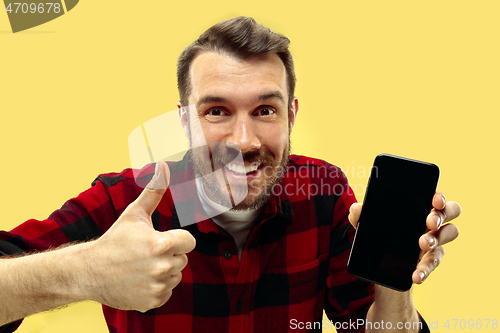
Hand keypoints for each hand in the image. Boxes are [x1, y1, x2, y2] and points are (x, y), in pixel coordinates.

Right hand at [85, 161, 195, 311]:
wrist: (89, 272)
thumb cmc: (114, 240)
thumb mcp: (134, 214)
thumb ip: (153, 191)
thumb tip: (163, 167)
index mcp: (160, 245)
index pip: (189, 242)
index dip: (177, 239)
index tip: (162, 239)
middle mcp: (161, 267)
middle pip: (182, 259)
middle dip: (169, 255)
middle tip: (146, 254)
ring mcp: (157, 286)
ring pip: (175, 276)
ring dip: (164, 272)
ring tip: (142, 267)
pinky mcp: (151, 301)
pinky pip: (167, 292)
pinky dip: (157, 288)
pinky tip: (140, 281)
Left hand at [348, 191, 460, 284]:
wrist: (381, 263)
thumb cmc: (380, 234)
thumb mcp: (368, 225)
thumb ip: (361, 216)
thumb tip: (356, 209)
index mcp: (419, 206)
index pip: (435, 196)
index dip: (439, 196)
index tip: (434, 200)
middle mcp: (431, 220)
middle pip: (451, 211)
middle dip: (442, 215)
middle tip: (429, 222)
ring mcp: (435, 239)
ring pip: (450, 233)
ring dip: (437, 239)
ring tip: (422, 244)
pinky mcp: (431, 258)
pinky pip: (434, 262)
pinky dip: (425, 269)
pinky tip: (417, 275)